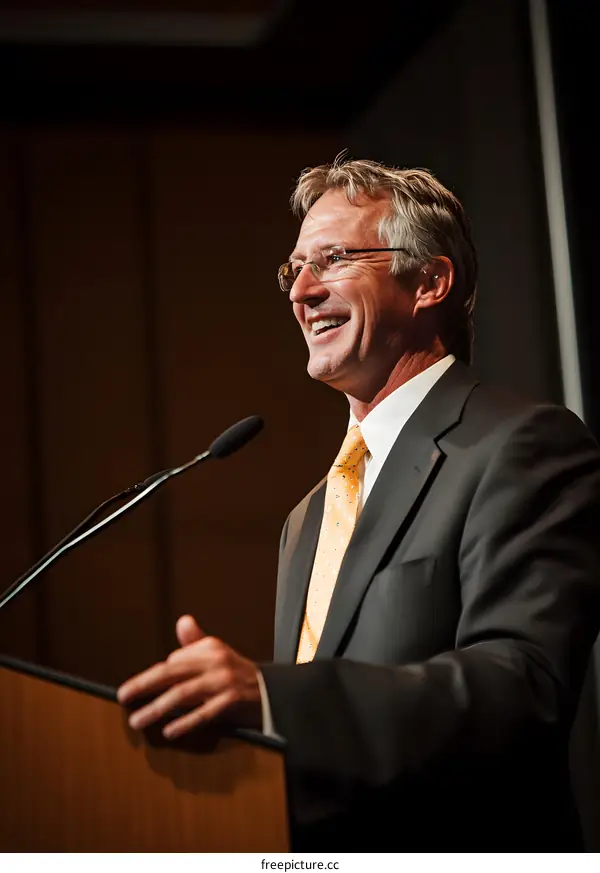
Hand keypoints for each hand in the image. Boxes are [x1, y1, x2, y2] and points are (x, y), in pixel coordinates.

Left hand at [116, 615, 261, 738]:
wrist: (274, 693)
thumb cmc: (239, 675)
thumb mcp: (219, 653)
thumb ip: (197, 641)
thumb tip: (182, 621)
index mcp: (210, 648)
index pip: (173, 661)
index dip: (153, 677)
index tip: (134, 689)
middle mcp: (216, 661)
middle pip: (171, 673)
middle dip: (143, 685)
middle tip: (122, 697)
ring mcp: (224, 682)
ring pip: (182, 694)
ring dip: (157, 708)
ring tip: (137, 720)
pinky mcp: (232, 702)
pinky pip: (204, 713)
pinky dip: (185, 722)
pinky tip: (169, 731)